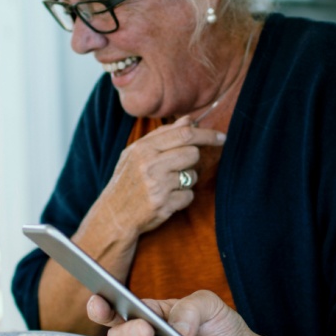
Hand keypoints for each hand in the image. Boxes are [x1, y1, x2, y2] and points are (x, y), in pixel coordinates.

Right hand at [87, 116, 224, 242]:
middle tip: (180, 166)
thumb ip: (163, 135)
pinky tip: (166, 199)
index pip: (184, 134)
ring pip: (192, 175)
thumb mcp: (137, 153)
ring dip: (186, 180)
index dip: (207, 134)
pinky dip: (182, 197)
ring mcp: (157, 186)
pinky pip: (189, 196)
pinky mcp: (164, 205)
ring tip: (167, 184)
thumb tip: (189, 120)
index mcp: (143, 149)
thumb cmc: (128, 180)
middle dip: (192, 159)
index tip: (221, 137)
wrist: (114, 215)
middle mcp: (149, 165)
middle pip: (192, 153)